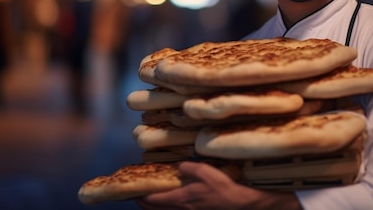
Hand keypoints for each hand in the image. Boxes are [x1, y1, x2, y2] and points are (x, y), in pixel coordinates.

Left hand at [136, 161, 300, 209]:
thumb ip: (190, 168)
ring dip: (158, 205)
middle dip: (146, 202)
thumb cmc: (224, 189)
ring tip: (154, 197)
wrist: (240, 204)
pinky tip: (176, 199)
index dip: (141, 196)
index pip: (153, 200)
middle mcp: (182, 209)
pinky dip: (170, 205)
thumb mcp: (206, 172)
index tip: (132, 191)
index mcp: (181, 199)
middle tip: (139, 195)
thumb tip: (181, 167)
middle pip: (157, 208)